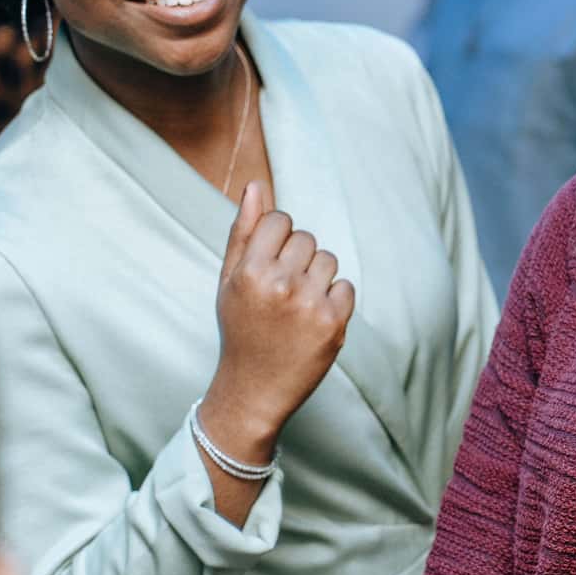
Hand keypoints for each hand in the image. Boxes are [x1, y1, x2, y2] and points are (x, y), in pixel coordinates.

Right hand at [200, 180, 355, 454]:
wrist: (254, 389)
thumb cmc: (240, 329)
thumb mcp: (230, 280)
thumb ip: (243, 231)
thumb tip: (255, 185)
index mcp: (250, 270)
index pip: (280, 220)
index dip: (276, 241)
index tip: (269, 265)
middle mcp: (280, 284)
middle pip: (306, 238)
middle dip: (296, 259)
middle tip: (281, 291)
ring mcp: (310, 304)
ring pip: (328, 260)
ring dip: (317, 277)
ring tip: (297, 305)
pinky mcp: (334, 323)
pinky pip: (345, 287)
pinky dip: (333, 300)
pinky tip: (312, 320)